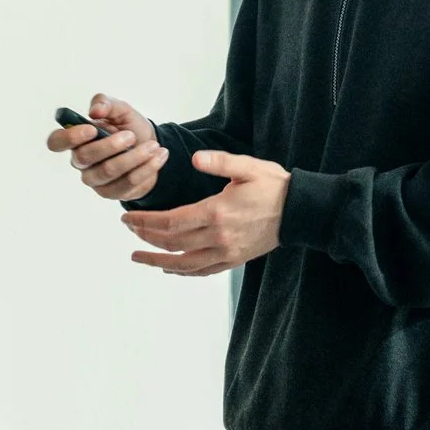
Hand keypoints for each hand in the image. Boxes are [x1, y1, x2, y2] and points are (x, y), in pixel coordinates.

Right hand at [46, 94, 166, 203]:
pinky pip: (127, 183)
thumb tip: (94, 111)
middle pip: (84, 157)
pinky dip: (146, 168)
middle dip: (111, 145)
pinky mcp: (112, 193)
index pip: (56, 142)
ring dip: (134, 157)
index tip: (91, 129)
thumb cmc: (130, 128)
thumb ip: (106, 103)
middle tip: (132, 136)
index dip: (69, 137)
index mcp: (77, 139)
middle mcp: (81, 161)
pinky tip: (159, 156)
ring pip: (108, 171)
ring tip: (153, 146)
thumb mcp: (121, 110)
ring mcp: (95, 180)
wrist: (153, 147)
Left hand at [119, 151, 287, 275]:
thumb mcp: (248, 166)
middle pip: (172, 243)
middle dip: (146, 238)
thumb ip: (219, 162)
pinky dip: (183, 271)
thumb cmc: (274, 186)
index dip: (146, 222)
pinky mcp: (235, 260)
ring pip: (184, 264)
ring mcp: (227, 252)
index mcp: (217, 213)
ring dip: (158, 261)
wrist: (300, 211)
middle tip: (129, 231)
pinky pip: (203, 271)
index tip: (128, 218)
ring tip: (139, 257)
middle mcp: (219, 237)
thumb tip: (193, 158)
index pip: (171, 222)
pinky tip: (170, 268)